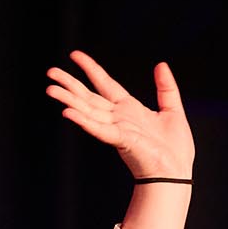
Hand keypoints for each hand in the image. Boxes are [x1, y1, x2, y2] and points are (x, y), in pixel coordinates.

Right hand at [46, 51, 194, 180]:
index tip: (75, 55)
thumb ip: (166, 88)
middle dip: (70, 84)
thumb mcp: (173, 110)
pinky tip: (67, 111)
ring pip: (88, 110)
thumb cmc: (175, 149)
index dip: (91, 69)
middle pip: (89, 97)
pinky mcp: (121, 141)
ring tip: (51, 89)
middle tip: (50, 73)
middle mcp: (118, 118)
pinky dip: (83, 120)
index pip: (105, 84)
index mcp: (130, 109)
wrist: (177, 173)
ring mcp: (117, 129)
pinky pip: (98, 129)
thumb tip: (161, 65)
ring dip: (69, 99)